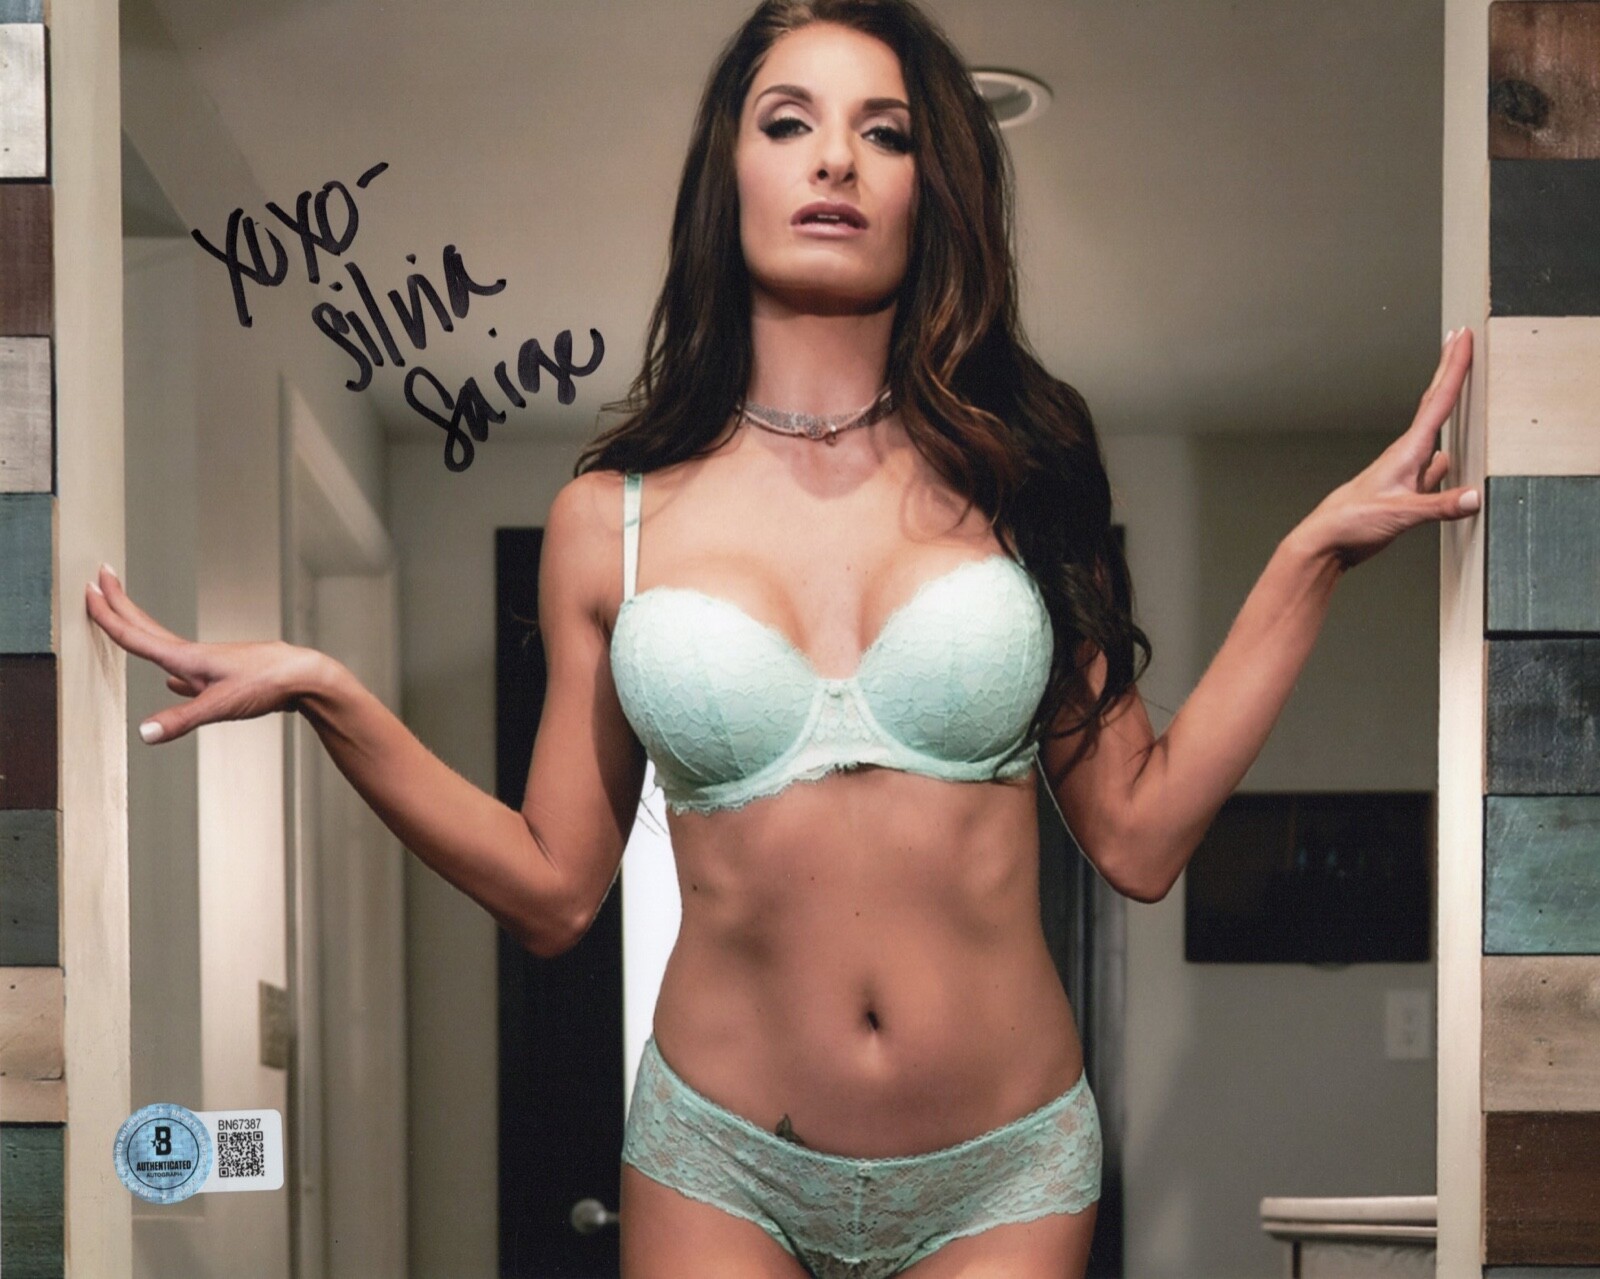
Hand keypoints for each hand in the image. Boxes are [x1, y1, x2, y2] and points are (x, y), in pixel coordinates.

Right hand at [84, 564, 328, 742]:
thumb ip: (181, 720)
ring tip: (125, 620)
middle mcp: (194, 656)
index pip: (136, 635)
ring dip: (141, 631)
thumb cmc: (268, 684)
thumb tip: (144, 734)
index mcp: (187, 658)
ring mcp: (210, 665)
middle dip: (121, 603)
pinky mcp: (225, 676)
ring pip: (166, 646)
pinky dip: (172, 669)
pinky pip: (188, 669)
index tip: (89, 589)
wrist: (305, 678)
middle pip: (147, 627)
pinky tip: (173, 680)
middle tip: (99, 577)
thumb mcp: (221, 706)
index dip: (109, 615)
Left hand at [1297, 326, 1478, 569]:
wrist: (1327, 541)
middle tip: (1460, 339)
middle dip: (1450, 370)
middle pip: (1435, 404)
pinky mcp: (1406, 490)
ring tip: (1463, 386)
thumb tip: (1475, 496)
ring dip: (1450, 407)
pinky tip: (1455, 459)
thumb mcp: (1400, 514)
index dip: (1454, 367)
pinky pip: (1434, 466)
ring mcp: (1406, 471)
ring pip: (1436, 432)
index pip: (1438, 400)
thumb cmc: (1351, 522)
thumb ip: (1439, 505)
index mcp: (1407, 452)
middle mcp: (1407, 455)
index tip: (1463, 337)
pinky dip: (1449, 455)